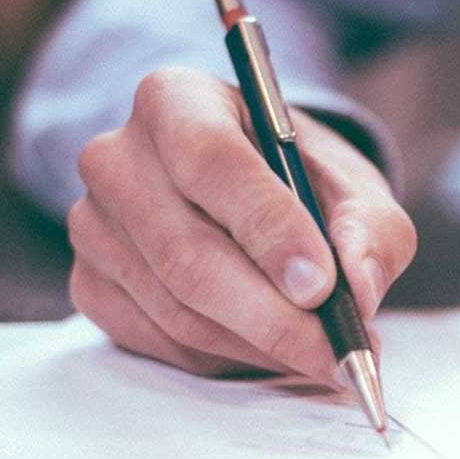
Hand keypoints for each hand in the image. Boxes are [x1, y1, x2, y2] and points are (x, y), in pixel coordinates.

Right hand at [67, 67, 415, 381]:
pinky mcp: (90, 284)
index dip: (268, 228)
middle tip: (336, 351)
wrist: (248, 193)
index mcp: (175, 100)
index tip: (321, 285)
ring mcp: (93, 225)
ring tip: (321, 355)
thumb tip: (359, 286)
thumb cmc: (299, 179)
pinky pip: (160, 341)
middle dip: (272, 315)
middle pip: (187, 252)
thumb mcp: (352, 185)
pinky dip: (226, 358)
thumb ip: (369, 228)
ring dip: (258, 345)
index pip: (211, 161)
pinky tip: (271, 349)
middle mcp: (116, 157)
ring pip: (176, 308)